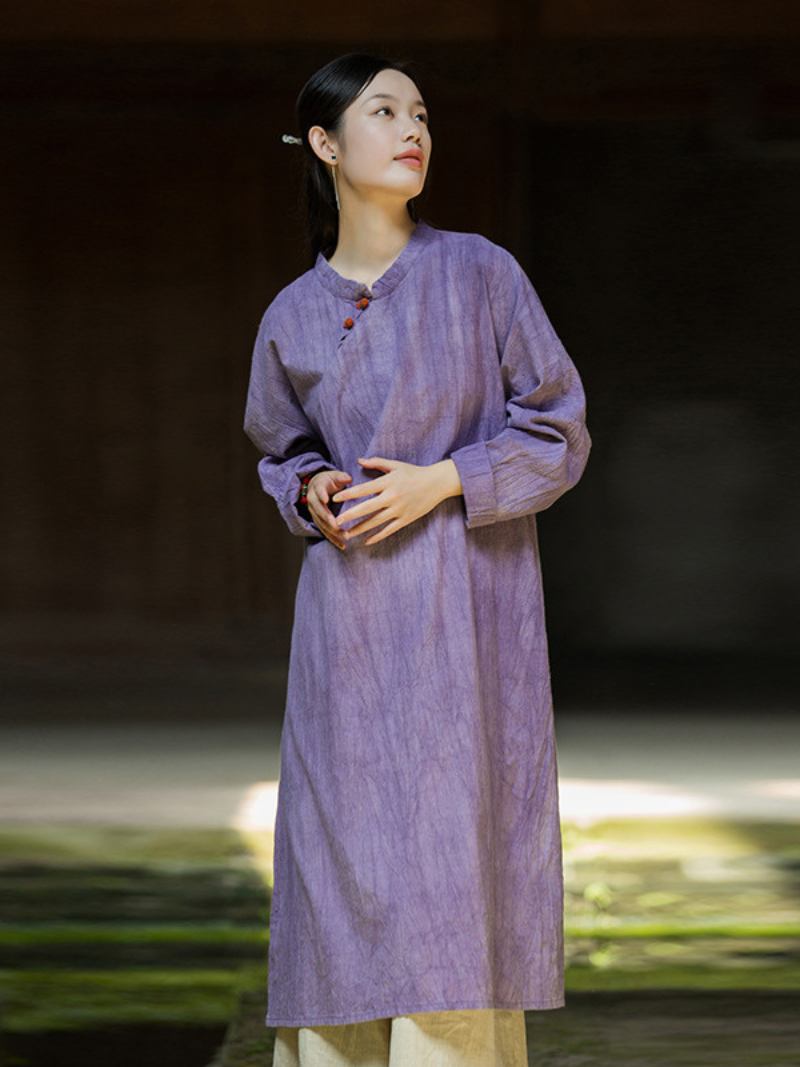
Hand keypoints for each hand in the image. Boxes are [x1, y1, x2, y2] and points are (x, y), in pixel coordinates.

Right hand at [306, 469, 352, 549]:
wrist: (316, 486)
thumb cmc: (329, 480)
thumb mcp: (335, 475)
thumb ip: (341, 477)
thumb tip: (348, 479)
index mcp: (317, 488)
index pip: (318, 491)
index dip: (321, 495)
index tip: (326, 499)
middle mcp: (313, 501)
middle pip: (320, 512)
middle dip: (329, 520)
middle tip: (338, 526)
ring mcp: (314, 513)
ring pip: (322, 524)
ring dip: (333, 532)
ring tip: (346, 537)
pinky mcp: (318, 521)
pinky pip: (325, 531)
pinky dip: (333, 539)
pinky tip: (343, 546)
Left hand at [331, 457, 461, 545]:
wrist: (437, 483)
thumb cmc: (414, 472)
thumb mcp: (395, 465)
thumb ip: (376, 463)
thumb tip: (359, 461)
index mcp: (388, 482)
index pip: (363, 489)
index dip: (348, 494)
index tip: (335, 498)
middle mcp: (392, 496)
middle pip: (367, 508)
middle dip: (350, 515)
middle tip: (336, 521)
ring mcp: (399, 509)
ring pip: (376, 521)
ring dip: (360, 529)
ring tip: (347, 534)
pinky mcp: (406, 519)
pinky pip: (389, 530)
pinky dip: (377, 536)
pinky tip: (366, 541)